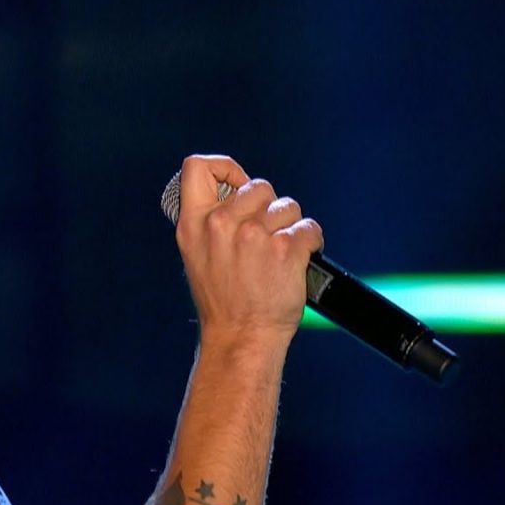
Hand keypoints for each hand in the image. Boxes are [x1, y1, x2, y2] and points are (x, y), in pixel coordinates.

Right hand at [176, 155, 322, 347]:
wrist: (242, 338)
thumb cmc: (223, 302)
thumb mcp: (198, 256)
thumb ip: (210, 221)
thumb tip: (236, 193)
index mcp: (195, 224)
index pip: (198, 167)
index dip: (225, 168)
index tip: (238, 184)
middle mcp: (222, 224)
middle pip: (259, 185)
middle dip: (269, 207)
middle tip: (266, 236)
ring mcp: (255, 236)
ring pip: (288, 207)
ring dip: (290, 227)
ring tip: (280, 253)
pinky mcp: (285, 249)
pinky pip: (309, 228)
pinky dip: (310, 241)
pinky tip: (299, 258)